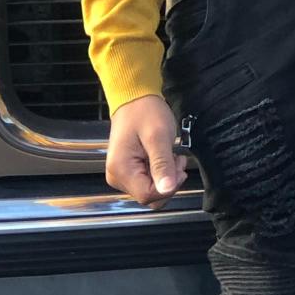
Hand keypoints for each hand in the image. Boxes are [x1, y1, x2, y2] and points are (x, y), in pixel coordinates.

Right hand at [106, 93, 187, 208]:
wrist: (134, 98)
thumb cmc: (145, 112)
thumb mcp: (159, 137)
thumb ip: (162, 165)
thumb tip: (168, 189)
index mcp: (121, 170)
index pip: (148, 196)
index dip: (168, 187)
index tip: (177, 166)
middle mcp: (117, 177)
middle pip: (149, 196)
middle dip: (167, 182)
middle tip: (175, 159)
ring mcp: (121, 175)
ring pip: (150, 191)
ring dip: (165, 177)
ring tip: (169, 155)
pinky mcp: (127, 171)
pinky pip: (147, 182)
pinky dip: (160, 173)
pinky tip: (163, 157)